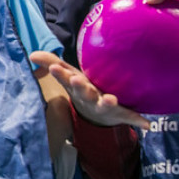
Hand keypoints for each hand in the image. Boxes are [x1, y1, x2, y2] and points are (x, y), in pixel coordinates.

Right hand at [29, 51, 148, 129]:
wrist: (95, 116)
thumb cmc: (81, 89)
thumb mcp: (67, 76)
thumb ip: (51, 63)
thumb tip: (32, 54)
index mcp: (75, 87)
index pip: (65, 79)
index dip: (60, 74)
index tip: (54, 68)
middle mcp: (88, 97)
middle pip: (83, 91)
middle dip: (80, 86)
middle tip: (77, 80)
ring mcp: (104, 106)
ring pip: (105, 104)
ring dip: (107, 102)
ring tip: (111, 100)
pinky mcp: (120, 114)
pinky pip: (129, 117)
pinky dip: (137, 120)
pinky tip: (146, 124)